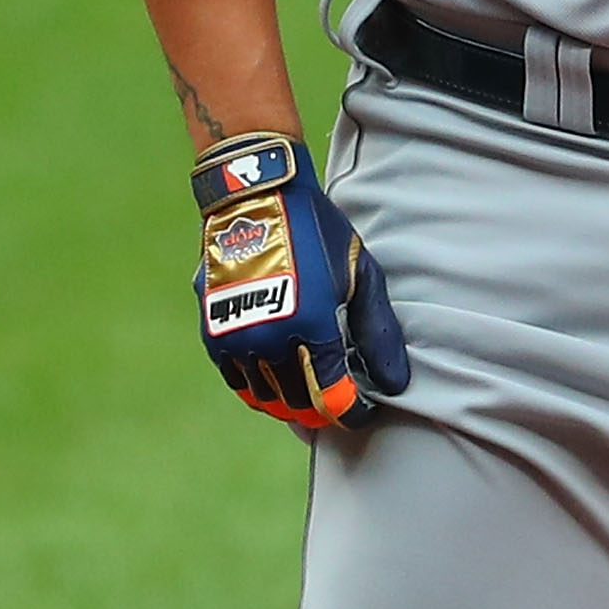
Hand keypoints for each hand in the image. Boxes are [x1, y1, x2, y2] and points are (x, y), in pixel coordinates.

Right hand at [189, 132, 407, 431]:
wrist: (255, 195)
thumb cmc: (316, 230)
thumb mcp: (359, 273)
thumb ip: (377, 331)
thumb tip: (396, 382)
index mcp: (312, 325)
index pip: (334, 399)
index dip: (353, 413)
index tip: (363, 410)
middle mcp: (271, 339)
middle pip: (299, 405)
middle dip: (323, 411)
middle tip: (338, 400)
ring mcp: (236, 338)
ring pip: (266, 398)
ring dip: (291, 403)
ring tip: (309, 393)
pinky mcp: (213, 332)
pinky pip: (238, 381)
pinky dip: (259, 387)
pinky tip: (277, 377)